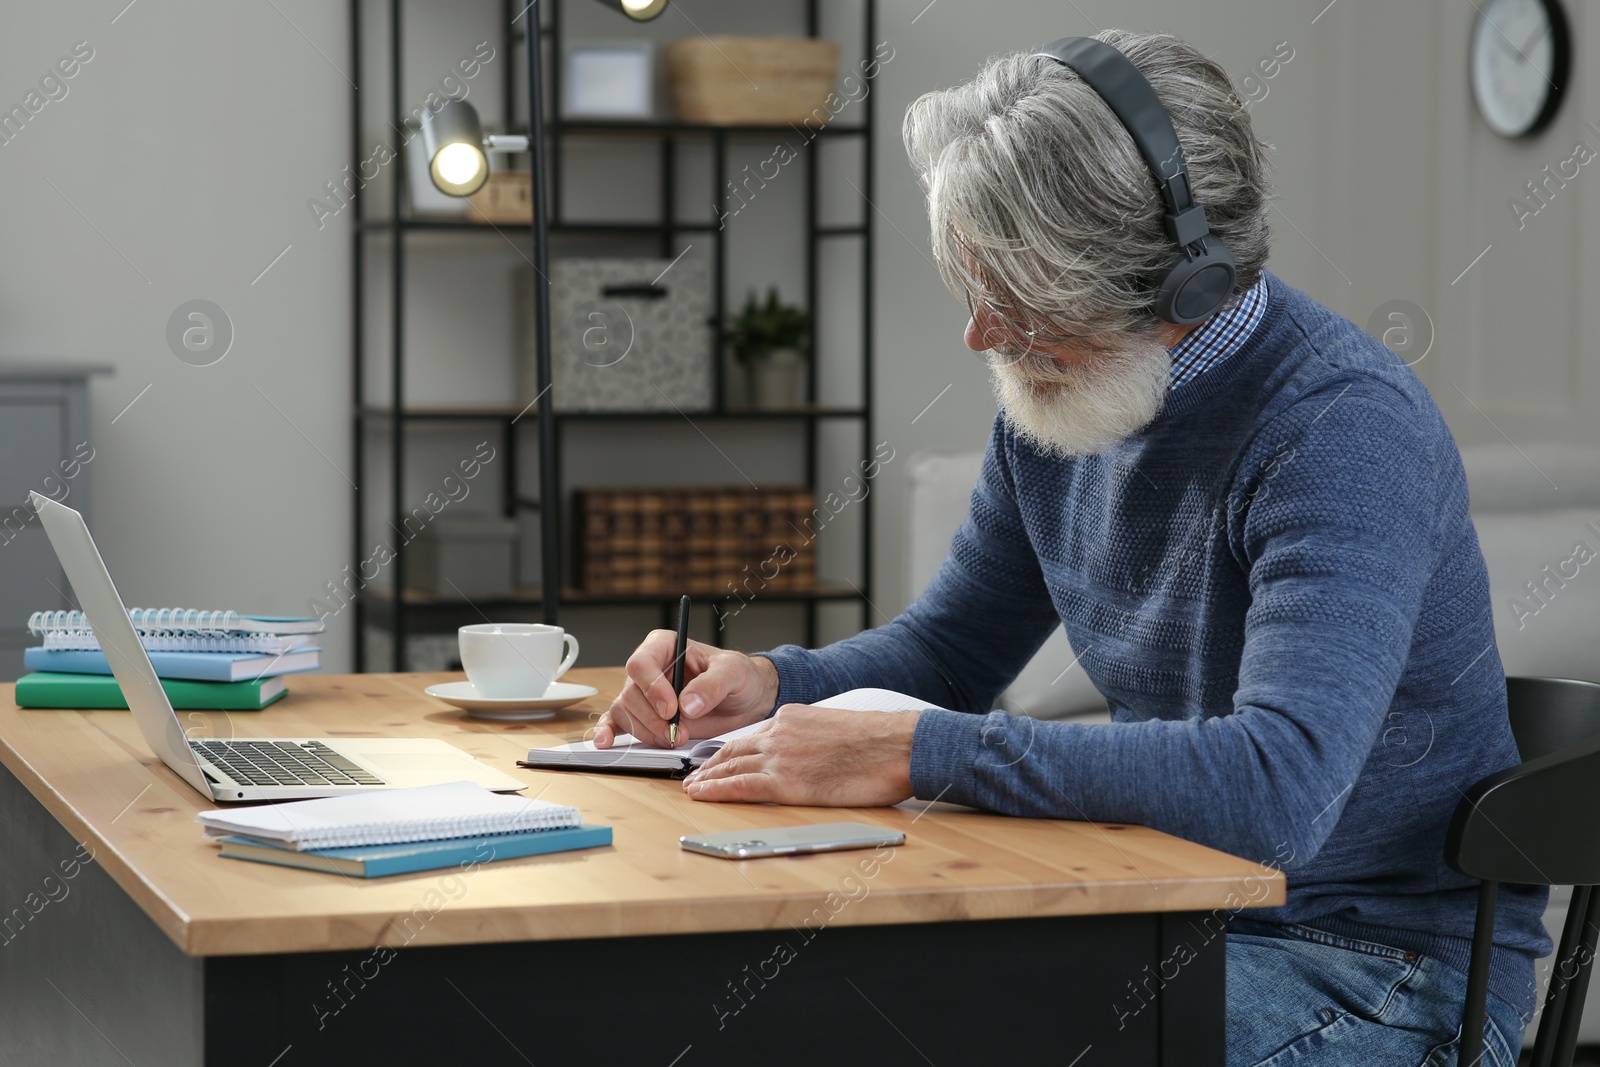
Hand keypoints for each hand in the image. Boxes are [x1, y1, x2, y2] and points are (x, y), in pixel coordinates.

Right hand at [593, 633, 778, 748]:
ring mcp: (643, 694)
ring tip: (672, 740)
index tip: (671, 709)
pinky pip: (616, 722)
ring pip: (624, 712)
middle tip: (677, 733)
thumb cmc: (738, 676)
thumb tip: (687, 704)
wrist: (744, 699)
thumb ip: (713, 684)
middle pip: (631, 693)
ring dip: (646, 731)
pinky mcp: (643, 717)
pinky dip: (609, 733)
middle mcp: (649, 669)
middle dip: (653, 719)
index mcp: (665, 646)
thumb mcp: (734, 673)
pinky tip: (605, 742)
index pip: (642, 663)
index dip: (652, 687)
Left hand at [683, 705, 919, 806]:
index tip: (718, 760)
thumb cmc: (878, 743)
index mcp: (792, 718)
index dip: (729, 751)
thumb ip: (812, 739)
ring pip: (731, 767)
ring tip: (692, 789)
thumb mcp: (836, 729)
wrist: (895, 746)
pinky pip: (740, 787)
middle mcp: (780, 733)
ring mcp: (780, 756)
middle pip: (733, 750)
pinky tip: (703, 796)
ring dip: (707, 779)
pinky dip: (717, 791)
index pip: (751, 736)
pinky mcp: (786, 782)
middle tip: (695, 777)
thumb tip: (807, 756)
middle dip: (710, 765)